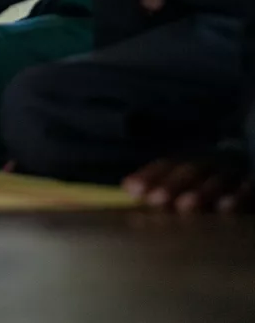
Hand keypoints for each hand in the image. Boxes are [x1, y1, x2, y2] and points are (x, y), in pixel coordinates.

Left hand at [123, 154, 253, 213]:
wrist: (245, 170)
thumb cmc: (206, 184)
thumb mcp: (183, 180)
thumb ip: (157, 184)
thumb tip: (127, 188)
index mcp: (190, 160)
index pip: (166, 164)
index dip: (149, 175)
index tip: (132, 190)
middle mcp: (210, 162)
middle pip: (189, 170)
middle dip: (171, 184)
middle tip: (156, 199)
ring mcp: (232, 173)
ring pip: (216, 179)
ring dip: (200, 192)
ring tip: (186, 205)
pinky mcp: (250, 184)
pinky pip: (246, 189)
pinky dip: (236, 198)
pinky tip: (225, 209)